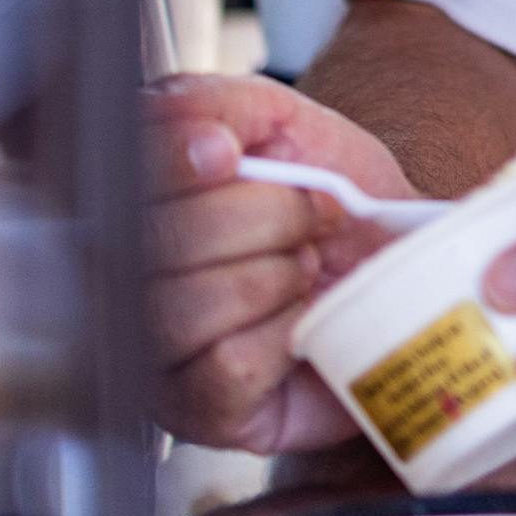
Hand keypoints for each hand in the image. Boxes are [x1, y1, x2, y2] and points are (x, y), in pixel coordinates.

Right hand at [145, 71, 419, 455]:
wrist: (399, 263)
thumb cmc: (331, 198)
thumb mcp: (285, 124)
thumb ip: (226, 105)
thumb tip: (200, 137)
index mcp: (133, 196)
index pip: (115, 176)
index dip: (173, 159)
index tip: (231, 152)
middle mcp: (123, 276)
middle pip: (158, 241)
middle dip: (267, 215)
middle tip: (308, 218)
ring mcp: (152, 350)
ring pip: (186, 306)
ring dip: (276, 276)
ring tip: (303, 270)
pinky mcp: (196, 409)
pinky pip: (225, 368)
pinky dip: (282, 336)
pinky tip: (296, 323)